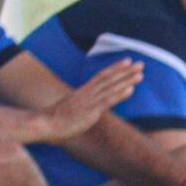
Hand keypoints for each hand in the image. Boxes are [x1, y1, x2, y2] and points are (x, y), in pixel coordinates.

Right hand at [27, 59, 143, 143]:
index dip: (115, 68)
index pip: (101, 76)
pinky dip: (119, 94)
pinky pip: (107, 101)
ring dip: (126, 80)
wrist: (44, 124)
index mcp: (83, 92)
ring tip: (140, 73)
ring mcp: (89, 101)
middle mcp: (87, 93)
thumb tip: (89, 110)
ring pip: (110, 87)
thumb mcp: (71, 111)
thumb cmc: (55, 121)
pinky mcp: (90, 111)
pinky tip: (131, 89)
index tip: (127, 61)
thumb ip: (82, 108)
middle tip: (140, 63)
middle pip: (109, 78)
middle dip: (125, 71)